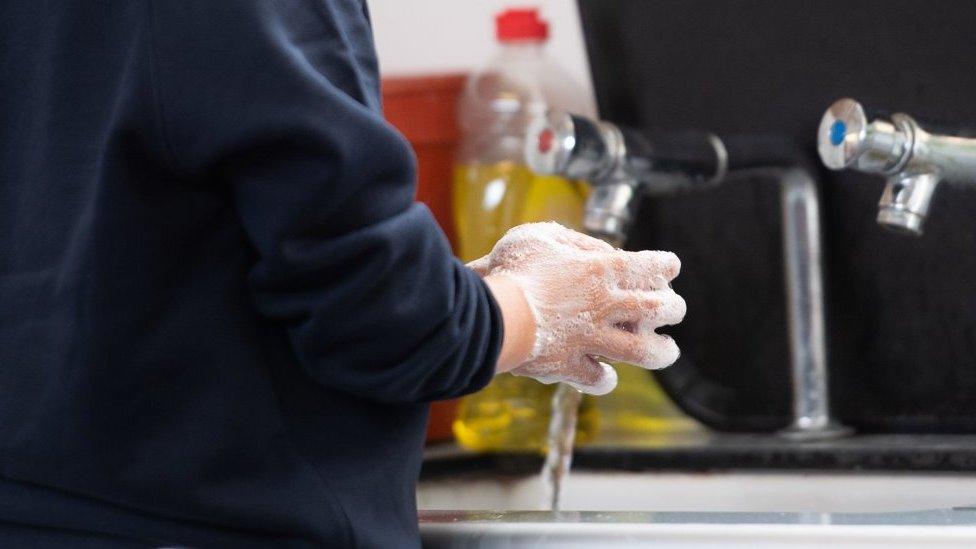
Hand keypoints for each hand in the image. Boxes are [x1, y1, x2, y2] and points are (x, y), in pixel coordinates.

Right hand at [471, 222, 685, 394]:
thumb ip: (574, 242)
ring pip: (641, 351)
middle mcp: (603, 306)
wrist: (493, 315)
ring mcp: (590, 339)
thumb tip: (597, 251)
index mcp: (599, 270)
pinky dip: (605, 379)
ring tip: (669, 351)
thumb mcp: (541, 237)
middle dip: (673, 309)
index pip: (649, 266)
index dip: (665, 266)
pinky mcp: (569, 366)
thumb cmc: (514, 269)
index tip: (671, 267)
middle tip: (675, 309)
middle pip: (656, 309)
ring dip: (661, 352)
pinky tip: (606, 376)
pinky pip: (597, 378)